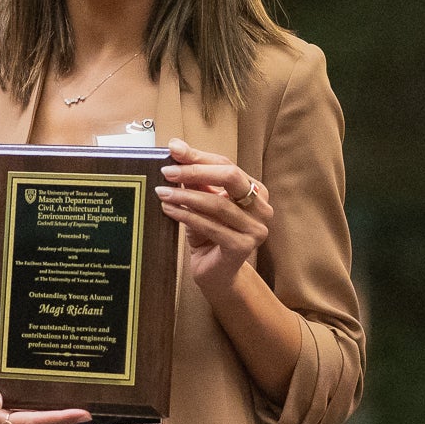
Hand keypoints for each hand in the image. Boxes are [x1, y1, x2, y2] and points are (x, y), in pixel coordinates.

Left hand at [156, 138, 271, 301]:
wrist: (216, 274)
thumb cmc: (209, 236)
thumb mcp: (201, 203)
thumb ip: (195, 180)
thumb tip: (177, 149)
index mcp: (256, 191)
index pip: (227, 165)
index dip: (199, 156)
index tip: (173, 149)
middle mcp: (262, 208)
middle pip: (231, 177)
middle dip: (196, 171)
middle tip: (167, 172)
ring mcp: (255, 228)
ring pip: (218, 203)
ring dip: (186, 196)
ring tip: (163, 192)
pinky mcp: (242, 246)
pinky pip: (210, 226)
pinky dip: (187, 216)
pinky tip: (169, 209)